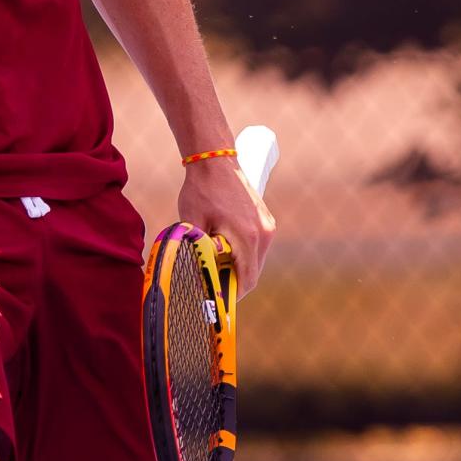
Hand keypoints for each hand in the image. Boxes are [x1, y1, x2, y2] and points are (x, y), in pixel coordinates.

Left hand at [176, 155, 275, 297]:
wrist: (214, 160)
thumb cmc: (201, 190)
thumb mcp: (192, 223)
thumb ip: (197, 252)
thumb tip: (195, 276)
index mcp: (247, 238)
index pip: (246, 280)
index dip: (231, 295)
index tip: (216, 301)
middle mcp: (263, 234)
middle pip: (252, 272)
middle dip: (233, 281)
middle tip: (211, 284)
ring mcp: (267, 225)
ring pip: (255, 259)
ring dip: (238, 266)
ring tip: (215, 263)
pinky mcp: (265, 219)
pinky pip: (257, 245)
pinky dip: (243, 252)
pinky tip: (224, 247)